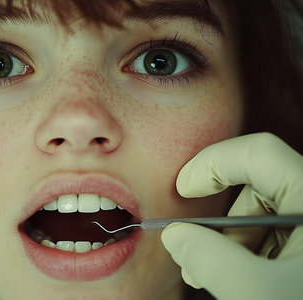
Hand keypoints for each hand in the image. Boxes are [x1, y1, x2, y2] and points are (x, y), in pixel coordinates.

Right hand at [161, 133, 302, 299]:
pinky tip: (240, 280)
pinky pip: (277, 238)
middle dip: (221, 222)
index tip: (183, 190)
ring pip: (265, 216)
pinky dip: (252, 255)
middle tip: (196, 253)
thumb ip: (208, 259)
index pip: (257, 154)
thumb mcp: (258, 293)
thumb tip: (175, 237)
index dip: (211, 164)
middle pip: (258, 189)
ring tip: (214, 277)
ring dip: (232, 243)